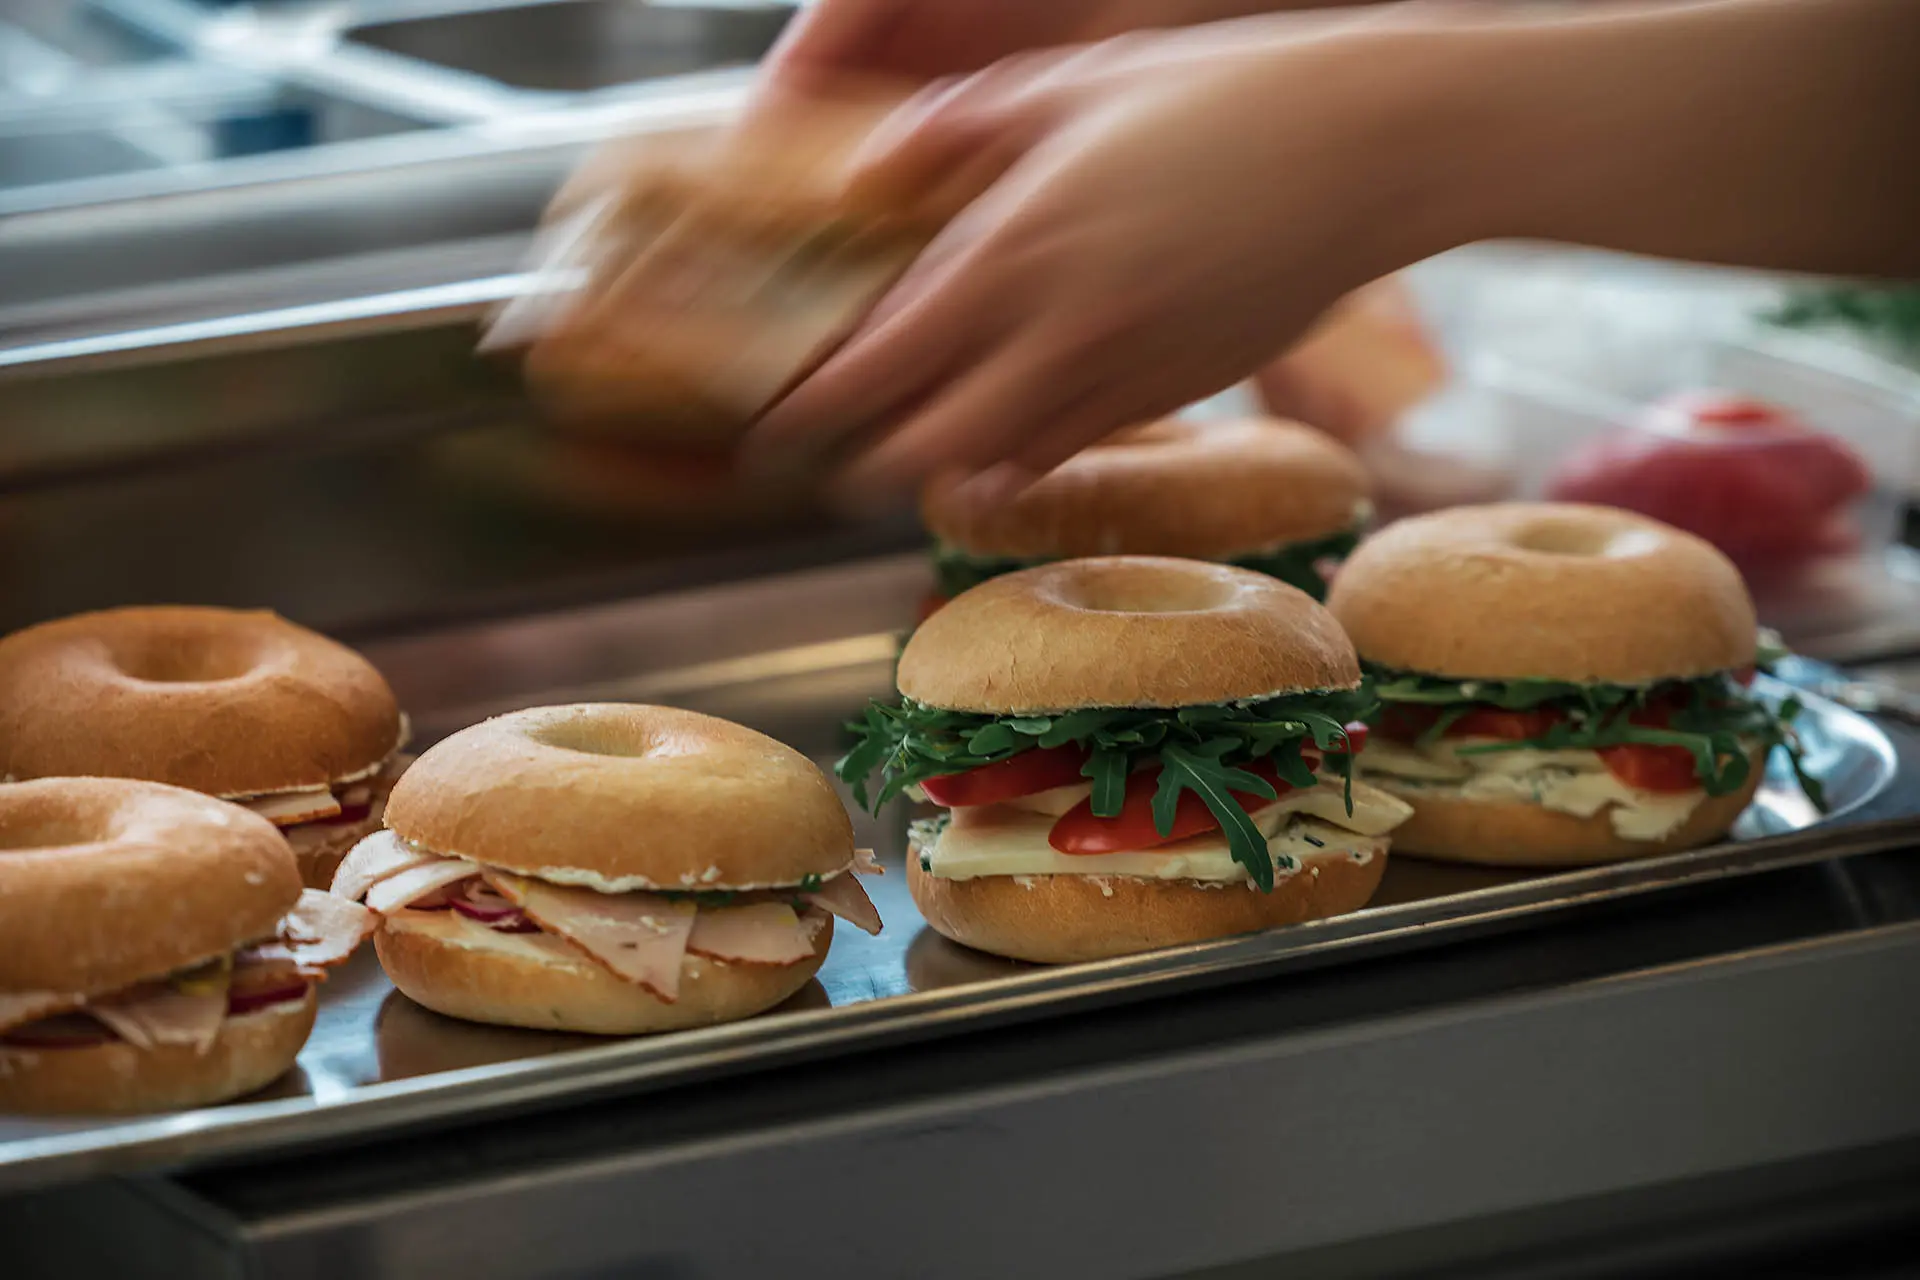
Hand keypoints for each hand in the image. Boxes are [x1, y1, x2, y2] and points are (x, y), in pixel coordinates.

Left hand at [746, 16, 1462, 500]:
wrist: (1375, 147)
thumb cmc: (1223, 94)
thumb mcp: (1071, 82)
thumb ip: (955, 133)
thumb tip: (864, 177)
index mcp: (1015, 246)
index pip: (877, 364)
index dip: (813, 408)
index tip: (775, 421)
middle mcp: (1059, 331)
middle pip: (923, 449)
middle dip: (860, 466)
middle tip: (830, 457)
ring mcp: (1123, 375)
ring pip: (998, 466)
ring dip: (941, 466)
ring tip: (914, 443)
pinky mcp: (1176, 395)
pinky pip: (1071, 451)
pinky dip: (1020, 455)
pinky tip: (1006, 432)